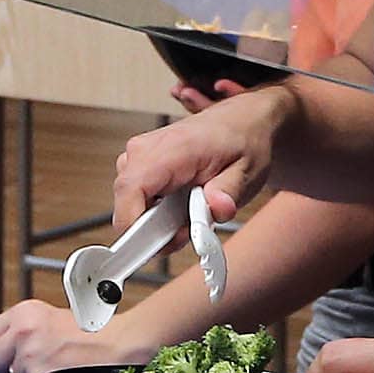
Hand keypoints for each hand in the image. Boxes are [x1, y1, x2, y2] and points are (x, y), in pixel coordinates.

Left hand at [0, 299, 120, 372]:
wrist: (118, 342)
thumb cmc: (92, 330)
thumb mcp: (51, 317)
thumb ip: (24, 329)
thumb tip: (5, 347)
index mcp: (24, 312)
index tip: (1, 355)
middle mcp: (22, 330)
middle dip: (4, 367)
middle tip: (23, 367)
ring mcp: (30, 354)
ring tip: (53, 367)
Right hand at [112, 82, 295, 232]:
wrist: (240, 121)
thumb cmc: (243, 142)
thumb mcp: (247, 170)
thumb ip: (229, 191)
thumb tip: (217, 208)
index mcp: (172, 148)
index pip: (131, 189)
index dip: (131, 225)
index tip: (148, 251)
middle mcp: (147, 149)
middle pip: (126, 203)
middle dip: (152, 231)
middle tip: (187, 233)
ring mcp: (139, 155)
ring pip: (129, 204)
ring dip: (155, 222)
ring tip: (189, 216)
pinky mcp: (139, 163)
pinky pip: (135, 198)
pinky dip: (154, 211)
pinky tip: (179, 207)